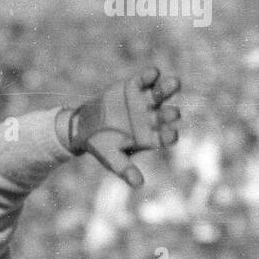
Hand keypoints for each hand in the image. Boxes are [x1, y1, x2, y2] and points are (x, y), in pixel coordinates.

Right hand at [68, 67, 181, 187]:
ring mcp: (144, 101)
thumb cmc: (102, 145)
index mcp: (150, 136)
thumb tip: (138, 184)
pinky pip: (146, 79)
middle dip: (169, 113)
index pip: (165, 136)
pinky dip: (150, 75)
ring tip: (174, 84)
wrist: (85, 125)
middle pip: (166, 114)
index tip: (172, 135)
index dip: (169, 136)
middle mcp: (152, 118)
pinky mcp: (135, 86)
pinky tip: (153, 74)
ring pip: (161, 93)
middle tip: (173, 112)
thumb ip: (125, 169)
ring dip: (168, 88)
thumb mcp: (111, 158)